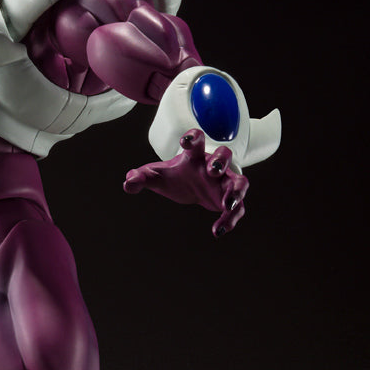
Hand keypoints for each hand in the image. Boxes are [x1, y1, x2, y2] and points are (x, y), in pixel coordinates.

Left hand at [124, 128, 247, 237]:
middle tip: (213, 171)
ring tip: (226, 206)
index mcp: (194, 156)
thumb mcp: (155, 176)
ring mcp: (224, 182)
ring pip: (240, 182)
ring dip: (236, 192)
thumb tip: (128, 182)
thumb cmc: (175, 176)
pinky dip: (231, 220)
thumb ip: (140, 177)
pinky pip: (238, 208)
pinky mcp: (229, 199)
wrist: (191, 186)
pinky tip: (218, 231)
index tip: (185, 141)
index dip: (193, 137)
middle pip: (224, 155)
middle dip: (220, 162)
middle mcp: (212, 166)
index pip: (197, 140)